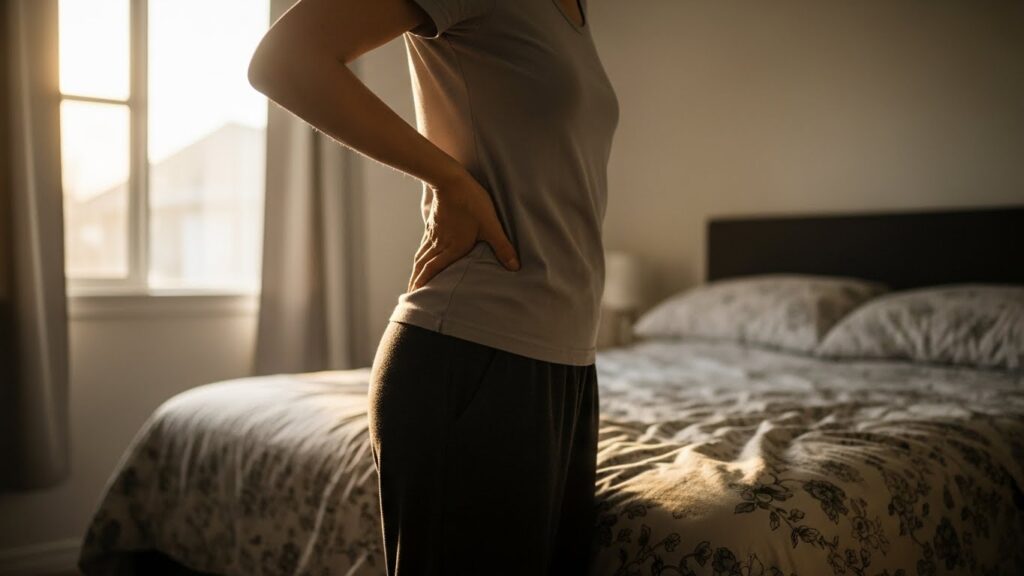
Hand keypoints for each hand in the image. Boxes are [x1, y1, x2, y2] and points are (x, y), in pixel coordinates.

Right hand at [408, 171, 519, 291]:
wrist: (450, 180)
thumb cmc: (472, 202)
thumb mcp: (491, 225)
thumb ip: (502, 247)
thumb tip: (514, 267)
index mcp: (451, 248)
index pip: (433, 271)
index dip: (423, 285)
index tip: (415, 298)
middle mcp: (438, 244)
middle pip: (423, 267)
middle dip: (416, 283)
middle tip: (410, 296)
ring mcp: (433, 234)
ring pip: (420, 257)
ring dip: (416, 271)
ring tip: (414, 282)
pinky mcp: (432, 225)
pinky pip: (423, 245)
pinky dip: (420, 256)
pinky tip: (421, 257)